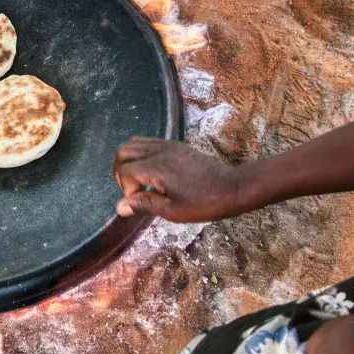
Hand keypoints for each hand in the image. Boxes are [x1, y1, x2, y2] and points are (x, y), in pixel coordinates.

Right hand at [113, 137, 250, 221]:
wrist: (232, 188)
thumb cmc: (204, 203)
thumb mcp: (173, 211)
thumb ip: (144, 204)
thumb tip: (120, 207)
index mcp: (158, 167)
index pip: (125, 170)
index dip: (126, 189)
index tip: (139, 201)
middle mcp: (160, 151)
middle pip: (123, 151)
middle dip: (120, 171)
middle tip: (133, 189)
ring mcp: (168, 145)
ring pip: (134, 143)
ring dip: (129, 161)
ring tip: (140, 181)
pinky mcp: (175, 145)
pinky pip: (148, 142)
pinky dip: (141, 155)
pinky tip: (151, 173)